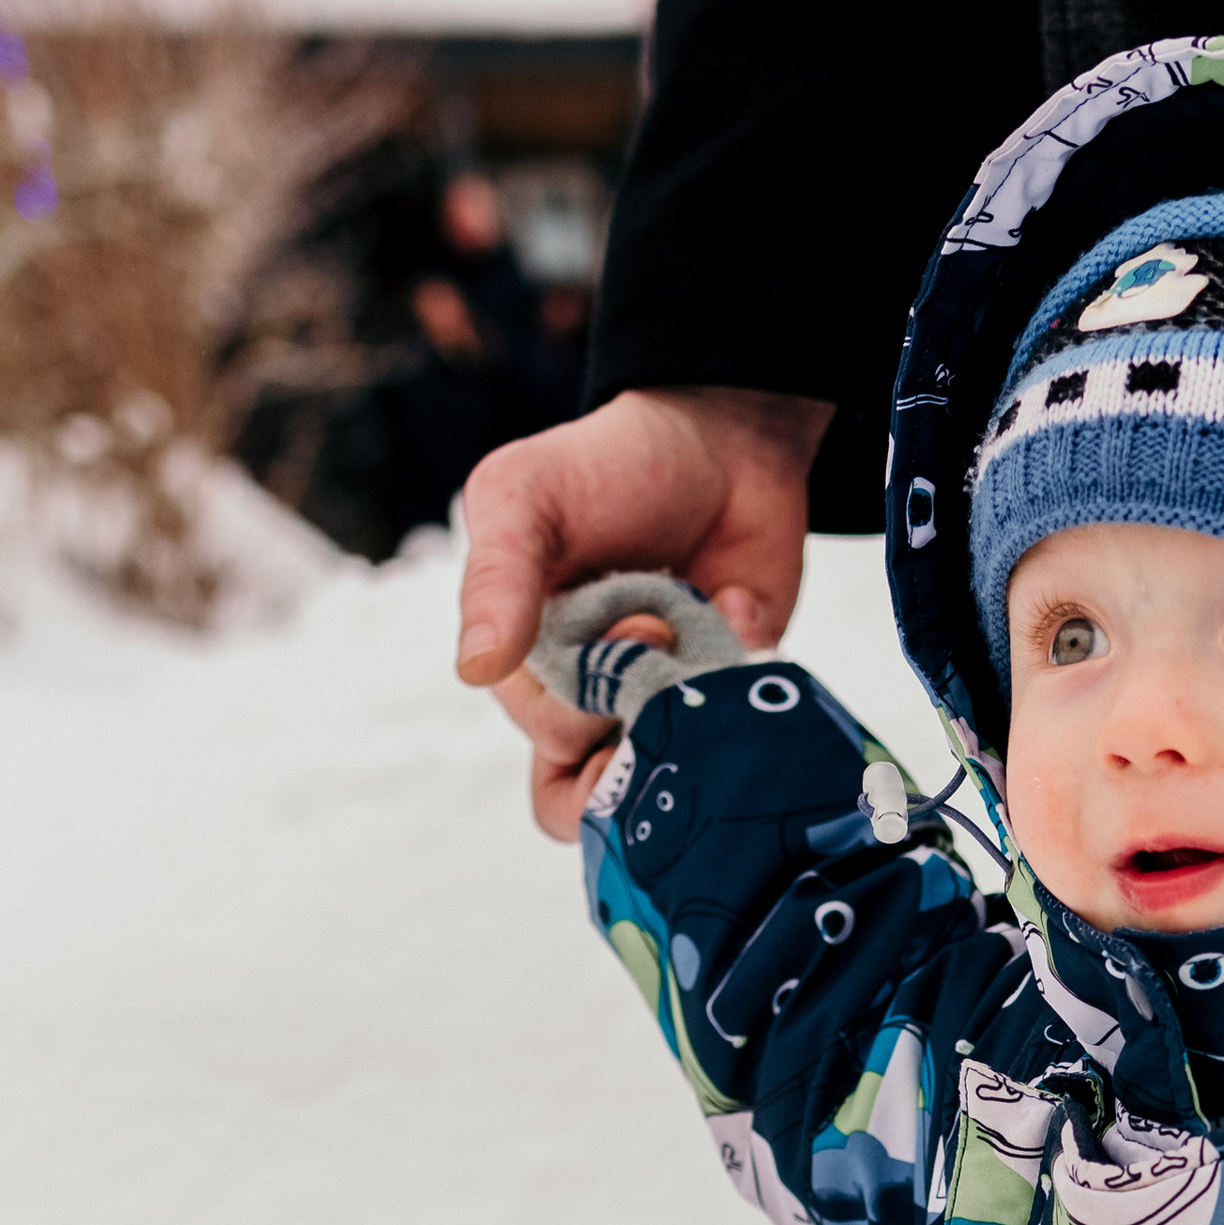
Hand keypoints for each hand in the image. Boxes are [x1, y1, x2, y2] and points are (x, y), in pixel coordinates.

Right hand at [456, 383, 833, 835]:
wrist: (720, 440)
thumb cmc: (605, 464)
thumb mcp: (525, 496)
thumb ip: (496, 578)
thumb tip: (475, 668)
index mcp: (531, 666)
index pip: (549, 739)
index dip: (589, 704)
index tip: (629, 624)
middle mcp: (596, 699)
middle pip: (611, 781)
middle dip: (643, 714)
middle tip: (666, 632)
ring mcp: (666, 704)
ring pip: (670, 784)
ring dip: (693, 727)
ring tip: (705, 656)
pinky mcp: (728, 697)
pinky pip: (744, 739)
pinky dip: (748, 676)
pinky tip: (739, 607)